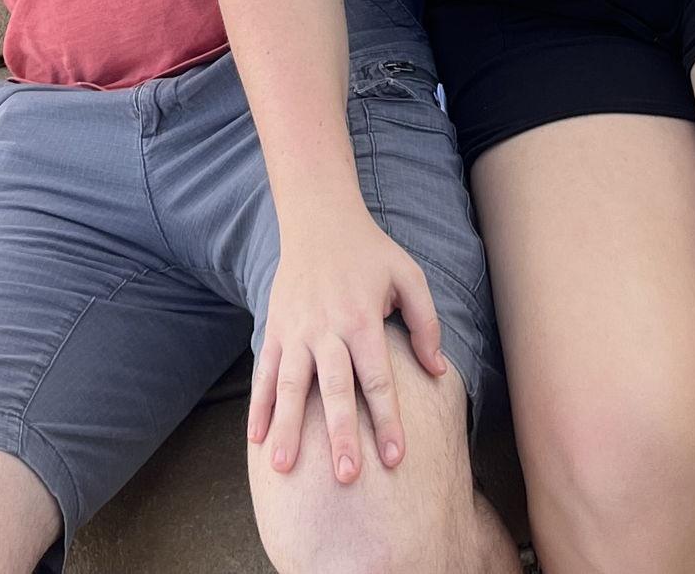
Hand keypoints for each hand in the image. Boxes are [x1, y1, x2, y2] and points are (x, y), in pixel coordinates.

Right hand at [252, 212, 446, 484]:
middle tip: (346, 477)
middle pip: (335, 388)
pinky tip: (255, 438)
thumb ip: (426, 323)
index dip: (387, 420)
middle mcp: (327, 328)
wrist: (319, 217)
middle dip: (340, 434)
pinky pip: (265, 371)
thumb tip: (438, 371)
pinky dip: (259, 405)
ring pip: (292, 385)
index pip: (377, 379)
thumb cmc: (370, 252)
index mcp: (362, 319)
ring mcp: (296, 329)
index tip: (395, 459)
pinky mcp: (274, 327)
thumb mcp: (408, 275)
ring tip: (284, 466)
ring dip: (288, 427)